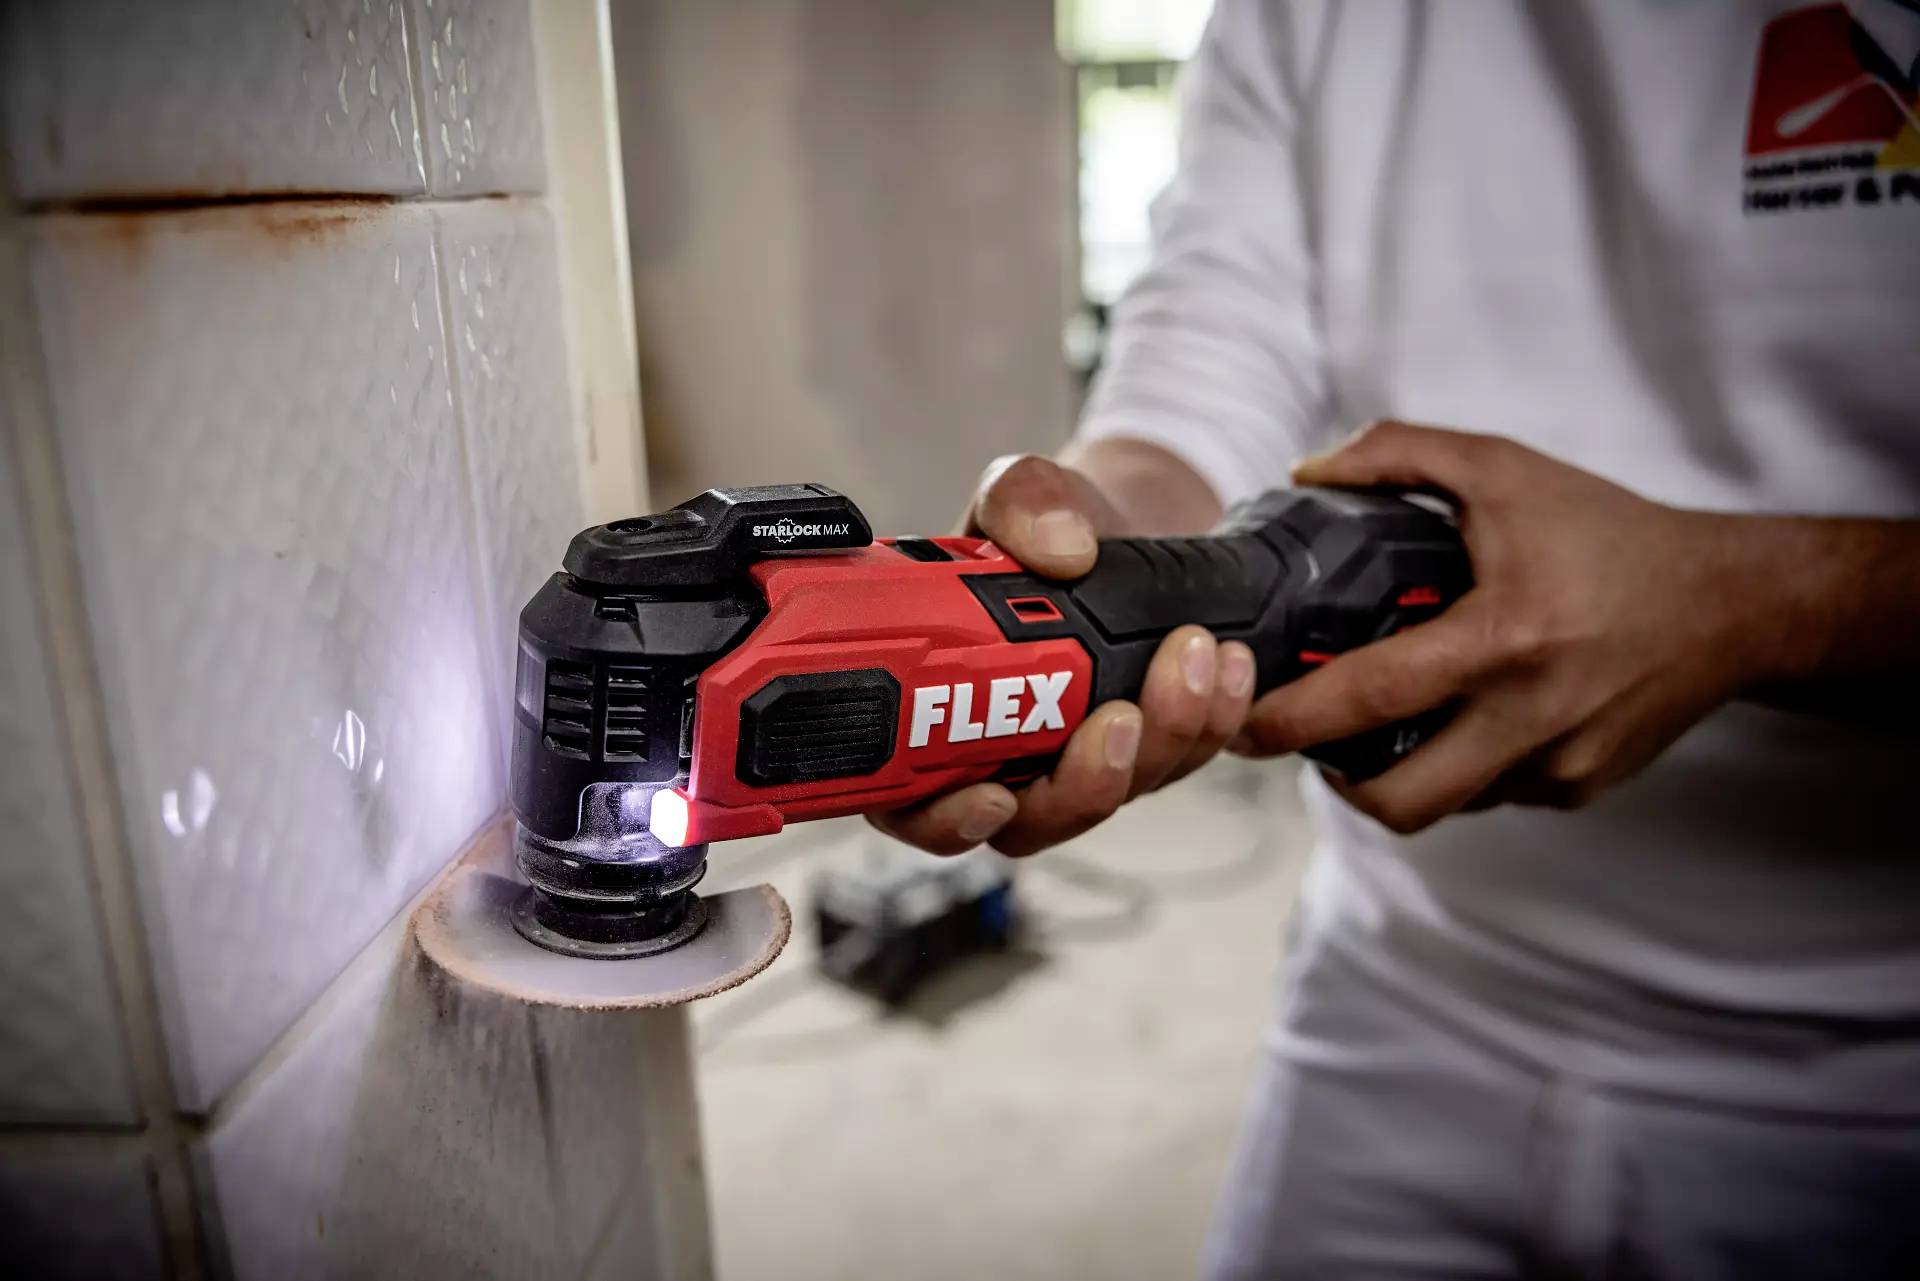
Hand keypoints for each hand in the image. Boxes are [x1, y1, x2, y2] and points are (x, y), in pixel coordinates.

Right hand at [870, 454, 1256, 856]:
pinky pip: (1181, 760)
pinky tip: (1230, 666)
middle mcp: (1001, 754)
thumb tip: (1061, 550)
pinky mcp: (1148, 749)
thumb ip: (1020, 502)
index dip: (947, 819)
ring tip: (1193, 659)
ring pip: (1118, 794)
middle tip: (1117, 717)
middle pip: (1034, 821)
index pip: (918, 805)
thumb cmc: (1037, 532)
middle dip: (1084, 784)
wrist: (1111, 527)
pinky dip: (1212, 722)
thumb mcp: (1016, 495)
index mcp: (930, 716)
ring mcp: (1077, 760)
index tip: (992, 795)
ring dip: (1162, 740)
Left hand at [1235, 421, 1771, 832]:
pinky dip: (1458, 766)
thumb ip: (1397, 454)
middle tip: (1304, 741)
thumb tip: (1304, 469)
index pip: (1369, 697)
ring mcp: (1557, 765)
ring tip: (1375, 720)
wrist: (1732, 604)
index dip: (1288, 721)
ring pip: (1443, 804)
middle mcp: (1530, 717)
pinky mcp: (1578, 788)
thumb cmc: (1609, 533)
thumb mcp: (1503, 469)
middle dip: (1334, 783)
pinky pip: (1490, 796)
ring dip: (1396, 773)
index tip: (1241, 719)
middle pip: (1400, 801)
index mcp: (1502, 639)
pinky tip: (1458, 717)